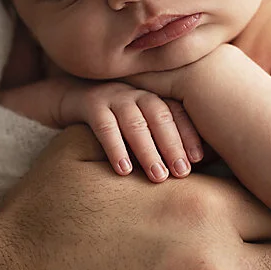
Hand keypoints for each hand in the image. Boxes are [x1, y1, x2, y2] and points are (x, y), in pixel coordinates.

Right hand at [59, 80, 202, 180]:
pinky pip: (104, 125)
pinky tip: (123, 170)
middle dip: (172, 143)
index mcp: (153, 97)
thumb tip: (196, 167)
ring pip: (134, 120)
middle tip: (182, 172)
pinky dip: (115, 147)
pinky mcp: (90, 104)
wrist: (71, 97)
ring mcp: (113, 96)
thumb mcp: (139, 127)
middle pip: (159, 114)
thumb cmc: (116, 122)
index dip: (189, 134)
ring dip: (147, 149)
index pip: (177, 112)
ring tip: (158, 176)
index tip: (200, 159)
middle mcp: (136, 93)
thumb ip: (163, 140)